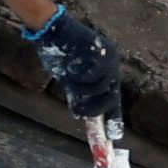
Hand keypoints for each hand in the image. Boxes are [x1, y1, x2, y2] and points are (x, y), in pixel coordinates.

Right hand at [22, 1, 128, 135]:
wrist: (52, 30)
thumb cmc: (60, 54)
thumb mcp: (70, 80)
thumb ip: (79, 95)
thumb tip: (82, 116)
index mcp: (108, 71)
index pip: (114, 99)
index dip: (113, 118)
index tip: (114, 136)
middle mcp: (113, 64)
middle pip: (111, 98)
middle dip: (95, 107)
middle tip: (81, 107)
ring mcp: (107, 58)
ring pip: (98, 89)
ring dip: (80, 88)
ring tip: (68, 75)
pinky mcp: (99, 51)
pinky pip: (90, 75)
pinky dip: (77, 75)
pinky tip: (70, 63)